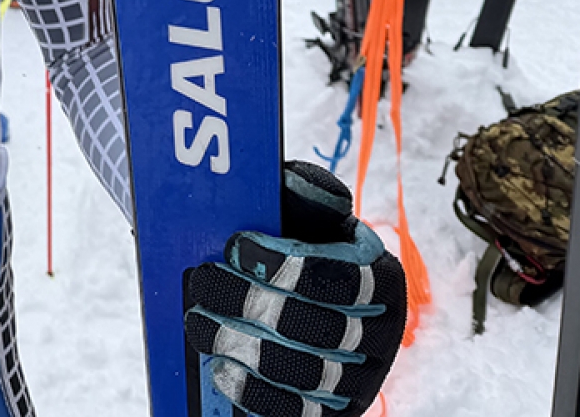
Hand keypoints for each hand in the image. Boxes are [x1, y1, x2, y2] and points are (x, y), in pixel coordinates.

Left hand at [185, 161, 405, 416]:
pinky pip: (293, 412)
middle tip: (203, 282)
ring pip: (302, 373)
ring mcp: (358, 380)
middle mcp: (380, 334)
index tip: (235, 246)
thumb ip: (304, 193)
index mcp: (381, 277)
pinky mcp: (330, 412)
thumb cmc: (300, 246)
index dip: (287, 263)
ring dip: (241, 346)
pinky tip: (220, 366)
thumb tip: (293, 184)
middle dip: (250, 303)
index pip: (344, 277)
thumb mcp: (307, 213)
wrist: (300, 300)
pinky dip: (252, 392)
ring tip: (199, 321)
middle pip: (317, 328)